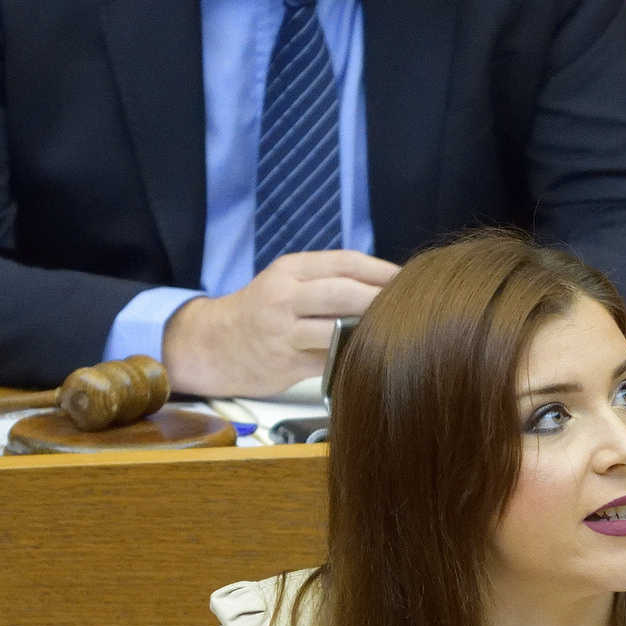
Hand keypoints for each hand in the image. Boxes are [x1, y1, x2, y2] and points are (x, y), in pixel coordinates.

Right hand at [163, 249, 398, 395]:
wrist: (211, 344)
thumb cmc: (261, 311)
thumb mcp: (286, 282)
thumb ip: (328, 281)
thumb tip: (386, 286)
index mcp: (290, 270)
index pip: (346, 262)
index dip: (383, 271)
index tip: (410, 280)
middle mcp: (285, 296)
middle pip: (346, 293)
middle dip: (383, 300)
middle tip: (414, 307)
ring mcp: (283, 331)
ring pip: (339, 329)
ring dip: (372, 332)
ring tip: (400, 333)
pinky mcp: (285, 363)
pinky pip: (329, 361)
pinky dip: (354, 358)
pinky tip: (375, 358)